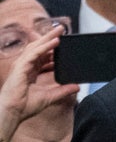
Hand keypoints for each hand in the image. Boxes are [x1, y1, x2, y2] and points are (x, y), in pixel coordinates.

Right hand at [0, 26, 78, 141]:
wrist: (13, 112)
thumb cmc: (26, 105)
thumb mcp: (50, 96)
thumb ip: (63, 90)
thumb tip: (77, 86)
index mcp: (31, 72)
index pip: (43, 56)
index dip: (52, 50)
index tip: (64, 45)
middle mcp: (26, 66)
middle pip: (39, 48)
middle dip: (50, 38)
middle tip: (62, 30)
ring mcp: (22, 65)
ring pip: (36, 47)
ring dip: (48, 38)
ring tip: (60, 31)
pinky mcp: (21, 67)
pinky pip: (35, 53)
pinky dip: (45, 47)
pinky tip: (55, 42)